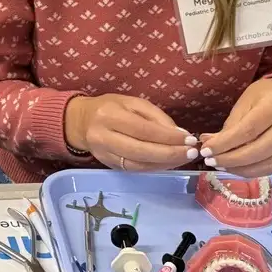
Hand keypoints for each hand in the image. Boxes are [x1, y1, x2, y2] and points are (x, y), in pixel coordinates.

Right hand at [65, 95, 196, 170]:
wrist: (80, 122)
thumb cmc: (110, 107)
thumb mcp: (132, 102)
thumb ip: (155, 117)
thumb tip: (179, 134)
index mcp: (109, 115)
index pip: (144, 130)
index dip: (168, 137)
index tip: (189, 139)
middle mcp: (103, 136)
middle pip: (141, 151)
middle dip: (170, 154)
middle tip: (191, 153)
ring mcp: (104, 154)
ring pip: (139, 164)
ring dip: (165, 164)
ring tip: (184, 158)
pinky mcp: (107, 165)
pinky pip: (135, 169)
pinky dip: (155, 167)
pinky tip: (168, 163)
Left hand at [198, 78, 271, 177]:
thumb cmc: (263, 96)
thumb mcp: (244, 103)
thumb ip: (230, 126)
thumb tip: (208, 143)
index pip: (248, 131)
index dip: (225, 144)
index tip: (206, 151)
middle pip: (258, 150)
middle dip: (231, 159)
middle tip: (210, 161)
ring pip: (267, 164)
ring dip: (240, 168)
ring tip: (220, 165)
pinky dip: (251, 171)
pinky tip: (235, 168)